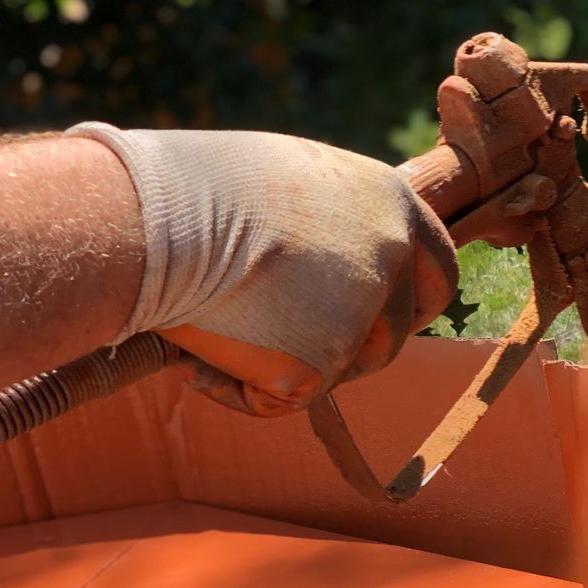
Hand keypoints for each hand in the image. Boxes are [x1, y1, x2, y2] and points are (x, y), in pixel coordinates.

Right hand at [70, 125, 457, 415]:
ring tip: (223, 327)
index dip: (410, 299)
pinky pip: (283, 401)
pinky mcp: (323, 363)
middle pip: (397, 331)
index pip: (438, 266)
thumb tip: (316, 274)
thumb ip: (324, 227)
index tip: (384, 317)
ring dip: (294, 365)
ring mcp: (363, 310)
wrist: (149, 219)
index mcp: (389, 200)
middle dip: (359, 350)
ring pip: (343, 369)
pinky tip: (200, 353)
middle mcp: (391, 252)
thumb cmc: (189, 192)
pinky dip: (240, 389)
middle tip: (298, 347)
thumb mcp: (282, 186)